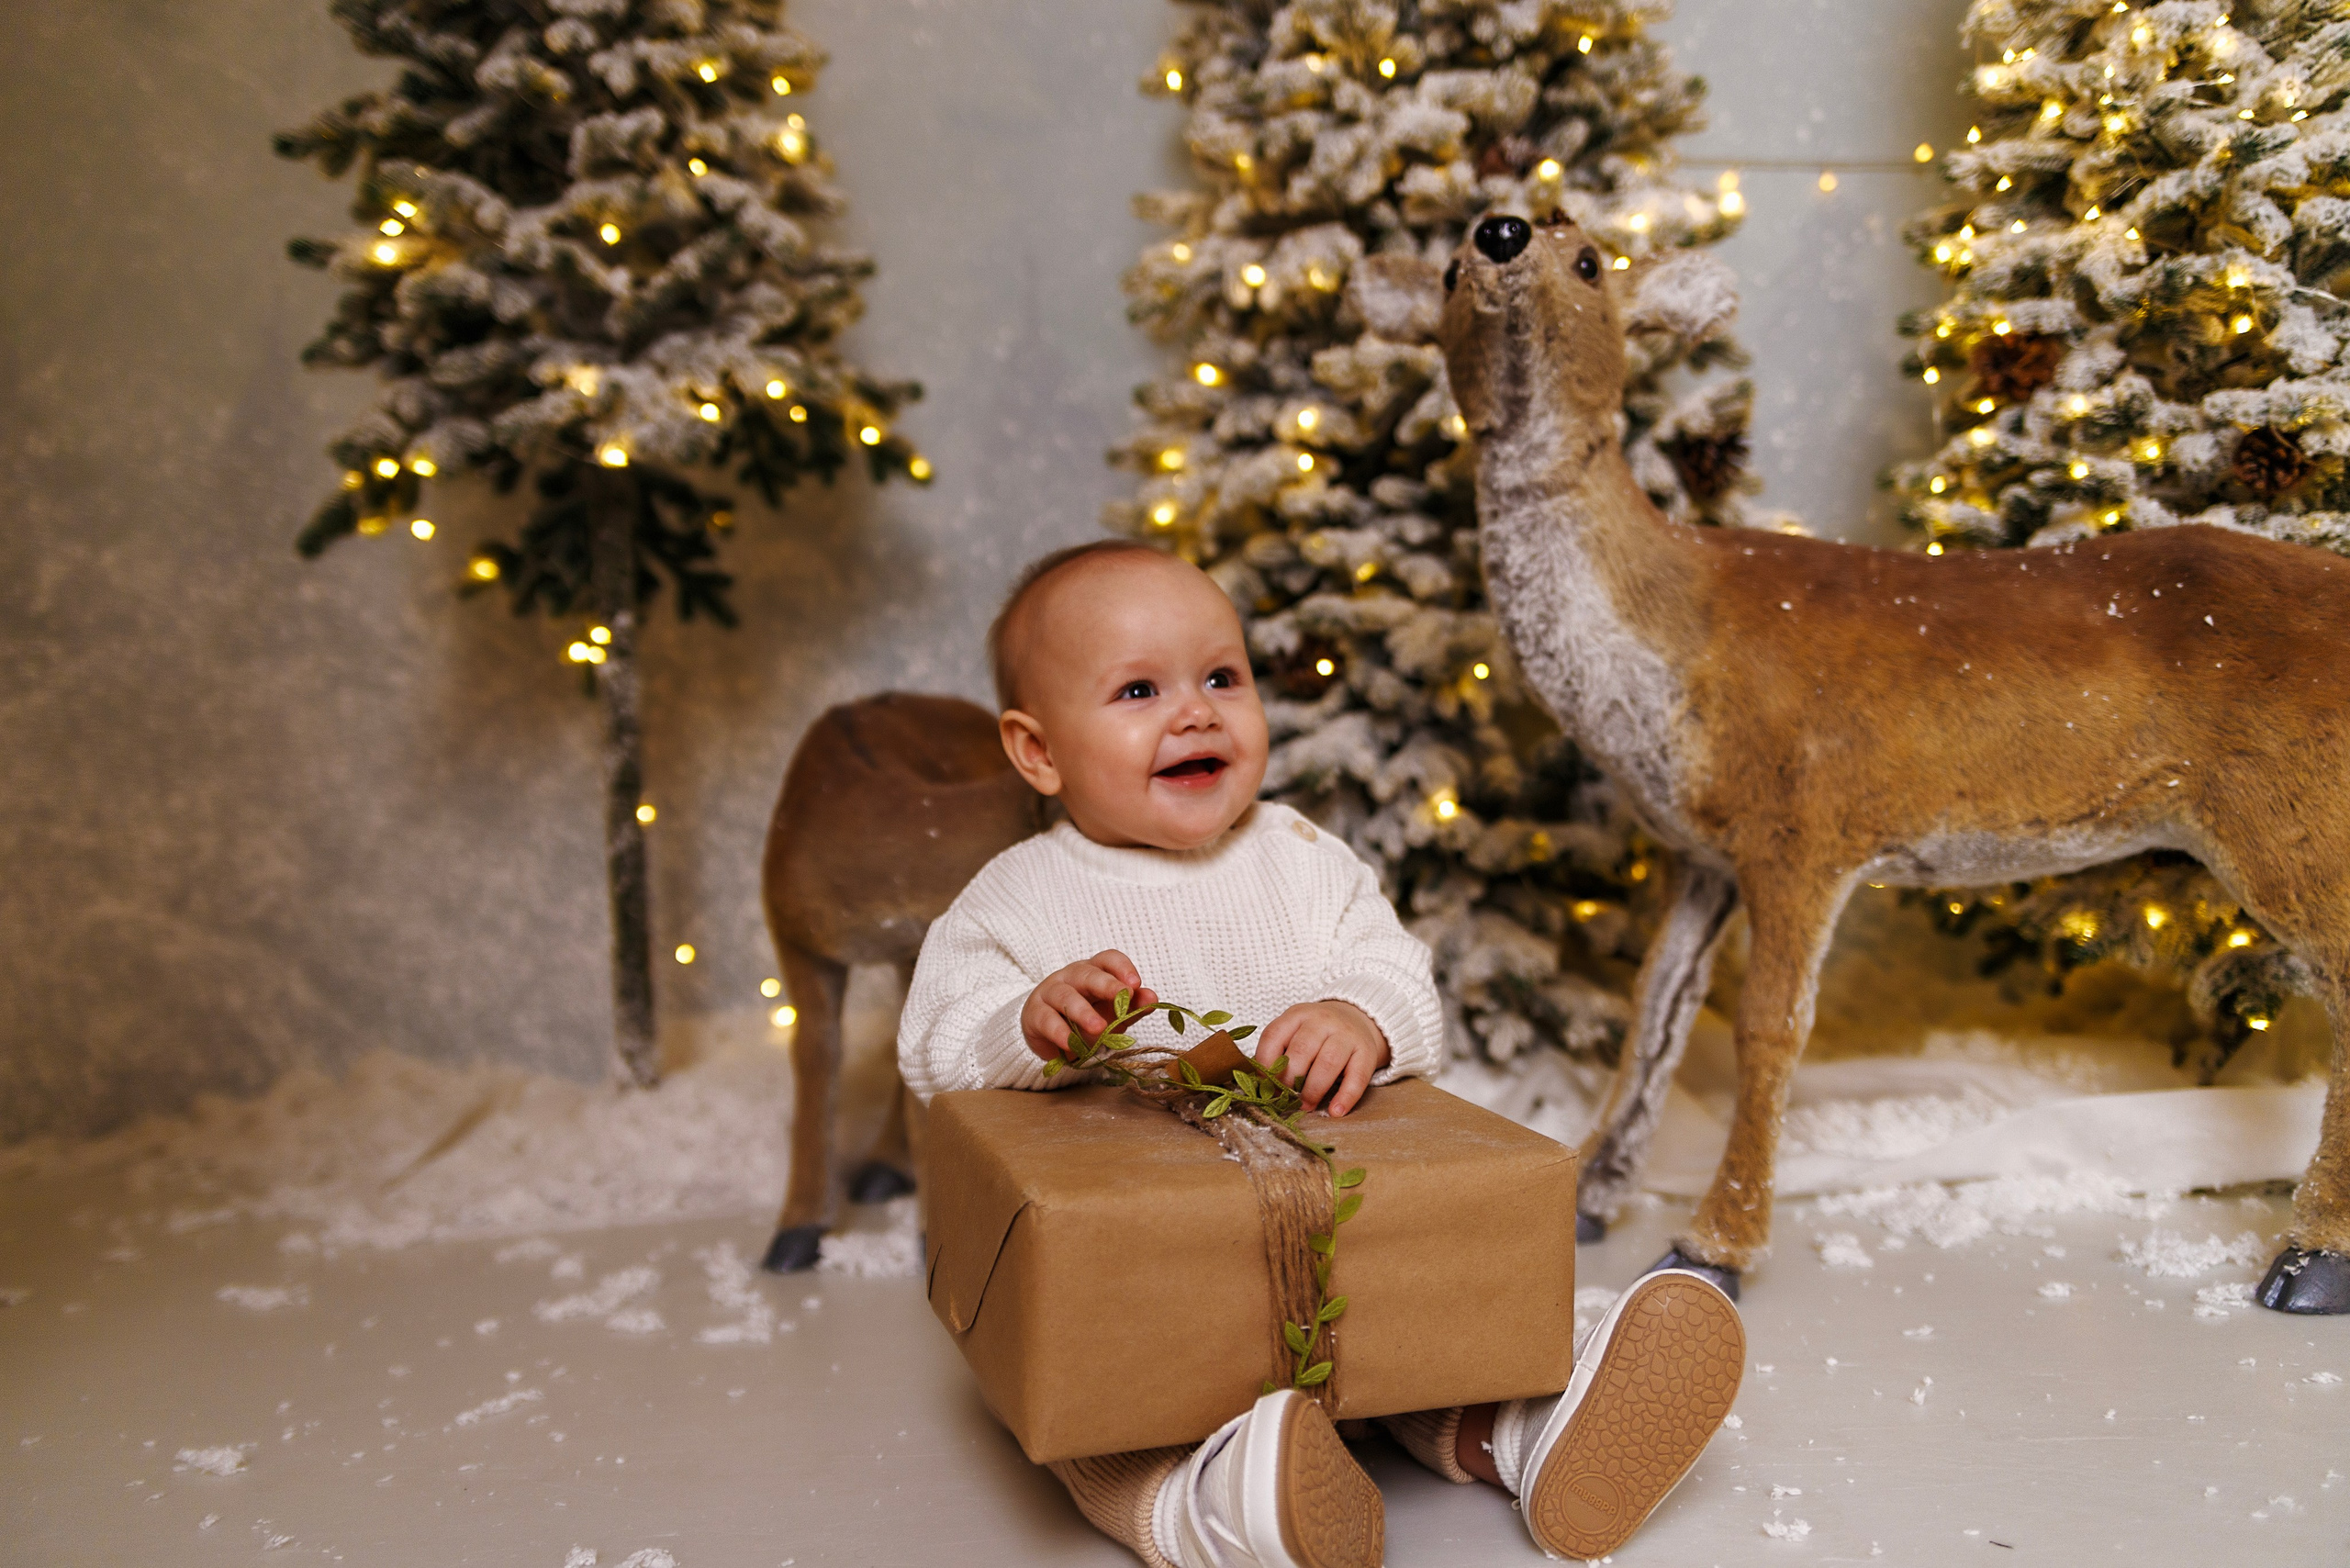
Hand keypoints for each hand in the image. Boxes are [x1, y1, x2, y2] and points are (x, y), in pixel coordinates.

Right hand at [1022, 950, 1157, 1061]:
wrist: (1049, 1033)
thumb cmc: (1085, 1017)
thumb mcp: (1113, 1014)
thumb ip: (1132, 1007)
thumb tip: (1153, 999)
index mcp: (1094, 972)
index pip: (1108, 959)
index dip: (1122, 967)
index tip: (1136, 984)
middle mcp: (1071, 976)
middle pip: (1088, 975)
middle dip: (1107, 984)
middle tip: (1124, 995)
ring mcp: (1050, 992)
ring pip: (1066, 996)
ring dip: (1083, 1012)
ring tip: (1099, 1028)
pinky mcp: (1034, 1013)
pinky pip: (1046, 1019)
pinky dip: (1058, 1031)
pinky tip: (1070, 1043)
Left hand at [1253, 1000, 1388, 1116]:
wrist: (1357, 1019)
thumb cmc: (1317, 1035)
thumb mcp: (1295, 1032)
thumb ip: (1278, 1053)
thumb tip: (1263, 1087)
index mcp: (1297, 1014)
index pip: (1274, 1036)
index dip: (1265, 1065)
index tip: (1265, 1086)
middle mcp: (1322, 1020)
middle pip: (1301, 1050)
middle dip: (1289, 1080)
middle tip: (1286, 1100)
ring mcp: (1346, 1034)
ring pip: (1328, 1062)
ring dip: (1313, 1090)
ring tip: (1306, 1106)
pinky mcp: (1366, 1052)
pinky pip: (1357, 1077)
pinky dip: (1346, 1097)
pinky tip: (1335, 1111)